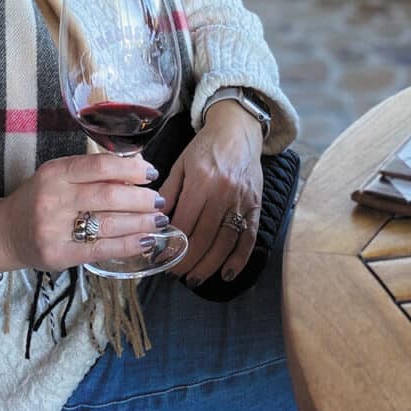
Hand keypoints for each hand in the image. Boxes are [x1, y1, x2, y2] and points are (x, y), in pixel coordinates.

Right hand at [0, 153, 165, 273]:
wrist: (4, 232)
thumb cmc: (39, 199)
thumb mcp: (60, 176)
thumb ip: (93, 171)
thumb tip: (138, 165)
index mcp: (55, 172)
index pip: (99, 165)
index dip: (130, 169)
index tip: (150, 173)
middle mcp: (53, 199)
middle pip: (108, 196)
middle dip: (141, 199)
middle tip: (159, 200)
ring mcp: (54, 229)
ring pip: (108, 224)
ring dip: (141, 223)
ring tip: (158, 220)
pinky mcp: (58, 255)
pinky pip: (100, 249)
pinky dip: (128, 245)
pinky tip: (145, 240)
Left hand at [159, 100, 262, 286]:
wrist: (239, 130)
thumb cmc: (206, 147)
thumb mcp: (181, 163)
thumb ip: (169, 191)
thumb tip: (155, 220)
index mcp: (202, 180)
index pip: (185, 221)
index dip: (171, 244)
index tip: (159, 258)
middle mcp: (224, 193)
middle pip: (205, 237)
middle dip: (187, 261)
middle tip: (175, 274)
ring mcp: (242, 201)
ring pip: (225, 242)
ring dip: (209, 266)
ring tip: (194, 279)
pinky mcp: (256, 206)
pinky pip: (249, 237)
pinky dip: (239, 259)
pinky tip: (226, 274)